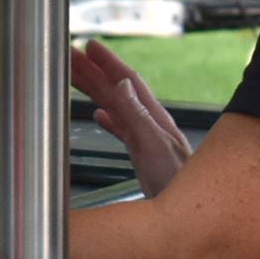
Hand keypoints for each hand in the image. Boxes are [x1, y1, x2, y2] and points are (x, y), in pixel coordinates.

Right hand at [71, 39, 191, 199]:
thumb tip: (120, 83)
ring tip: (76, 78)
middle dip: (94, 71)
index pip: (127, 81)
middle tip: (71, 56)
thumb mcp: (152, 146)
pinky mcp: (142, 154)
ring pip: (116, 106)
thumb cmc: (176, 181)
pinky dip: (107, 119)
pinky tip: (98, 116)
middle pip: (117, 89)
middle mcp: (149, 123)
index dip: (107, 62)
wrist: (189, 211)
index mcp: (152, 117)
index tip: (90, 47)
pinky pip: (120, 129)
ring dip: (96, 90)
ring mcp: (146, 138)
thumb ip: (136, 115)